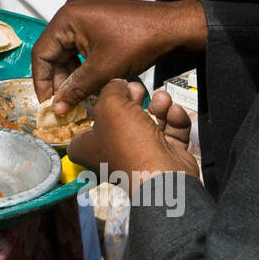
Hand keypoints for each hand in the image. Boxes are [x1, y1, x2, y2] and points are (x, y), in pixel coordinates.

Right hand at [30, 0, 206, 112]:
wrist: (173, 27)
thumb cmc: (139, 41)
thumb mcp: (103, 70)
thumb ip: (76, 89)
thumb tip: (57, 107)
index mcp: (67, 18)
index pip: (41, 53)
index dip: (42, 82)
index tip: (47, 103)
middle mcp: (72, 13)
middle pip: (53, 53)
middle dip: (58, 81)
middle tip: (62, 105)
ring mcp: (85, 17)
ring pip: (68, 52)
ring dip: (70, 76)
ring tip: (75, 99)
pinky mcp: (98, 24)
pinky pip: (81, 48)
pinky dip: (82, 67)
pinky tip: (88, 85)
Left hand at [67, 79, 198, 188]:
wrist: (163, 175)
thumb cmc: (129, 146)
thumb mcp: (110, 105)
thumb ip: (111, 89)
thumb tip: (117, 84)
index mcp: (88, 147)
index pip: (84, 123)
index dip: (95, 105)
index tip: (106, 90)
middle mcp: (112, 152)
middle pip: (121, 119)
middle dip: (132, 100)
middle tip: (139, 89)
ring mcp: (140, 155)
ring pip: (149, 122)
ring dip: (158, 107)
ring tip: (162, 99)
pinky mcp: (165, 156)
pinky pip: (170, 132)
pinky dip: (174, 120)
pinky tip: (174, 111)